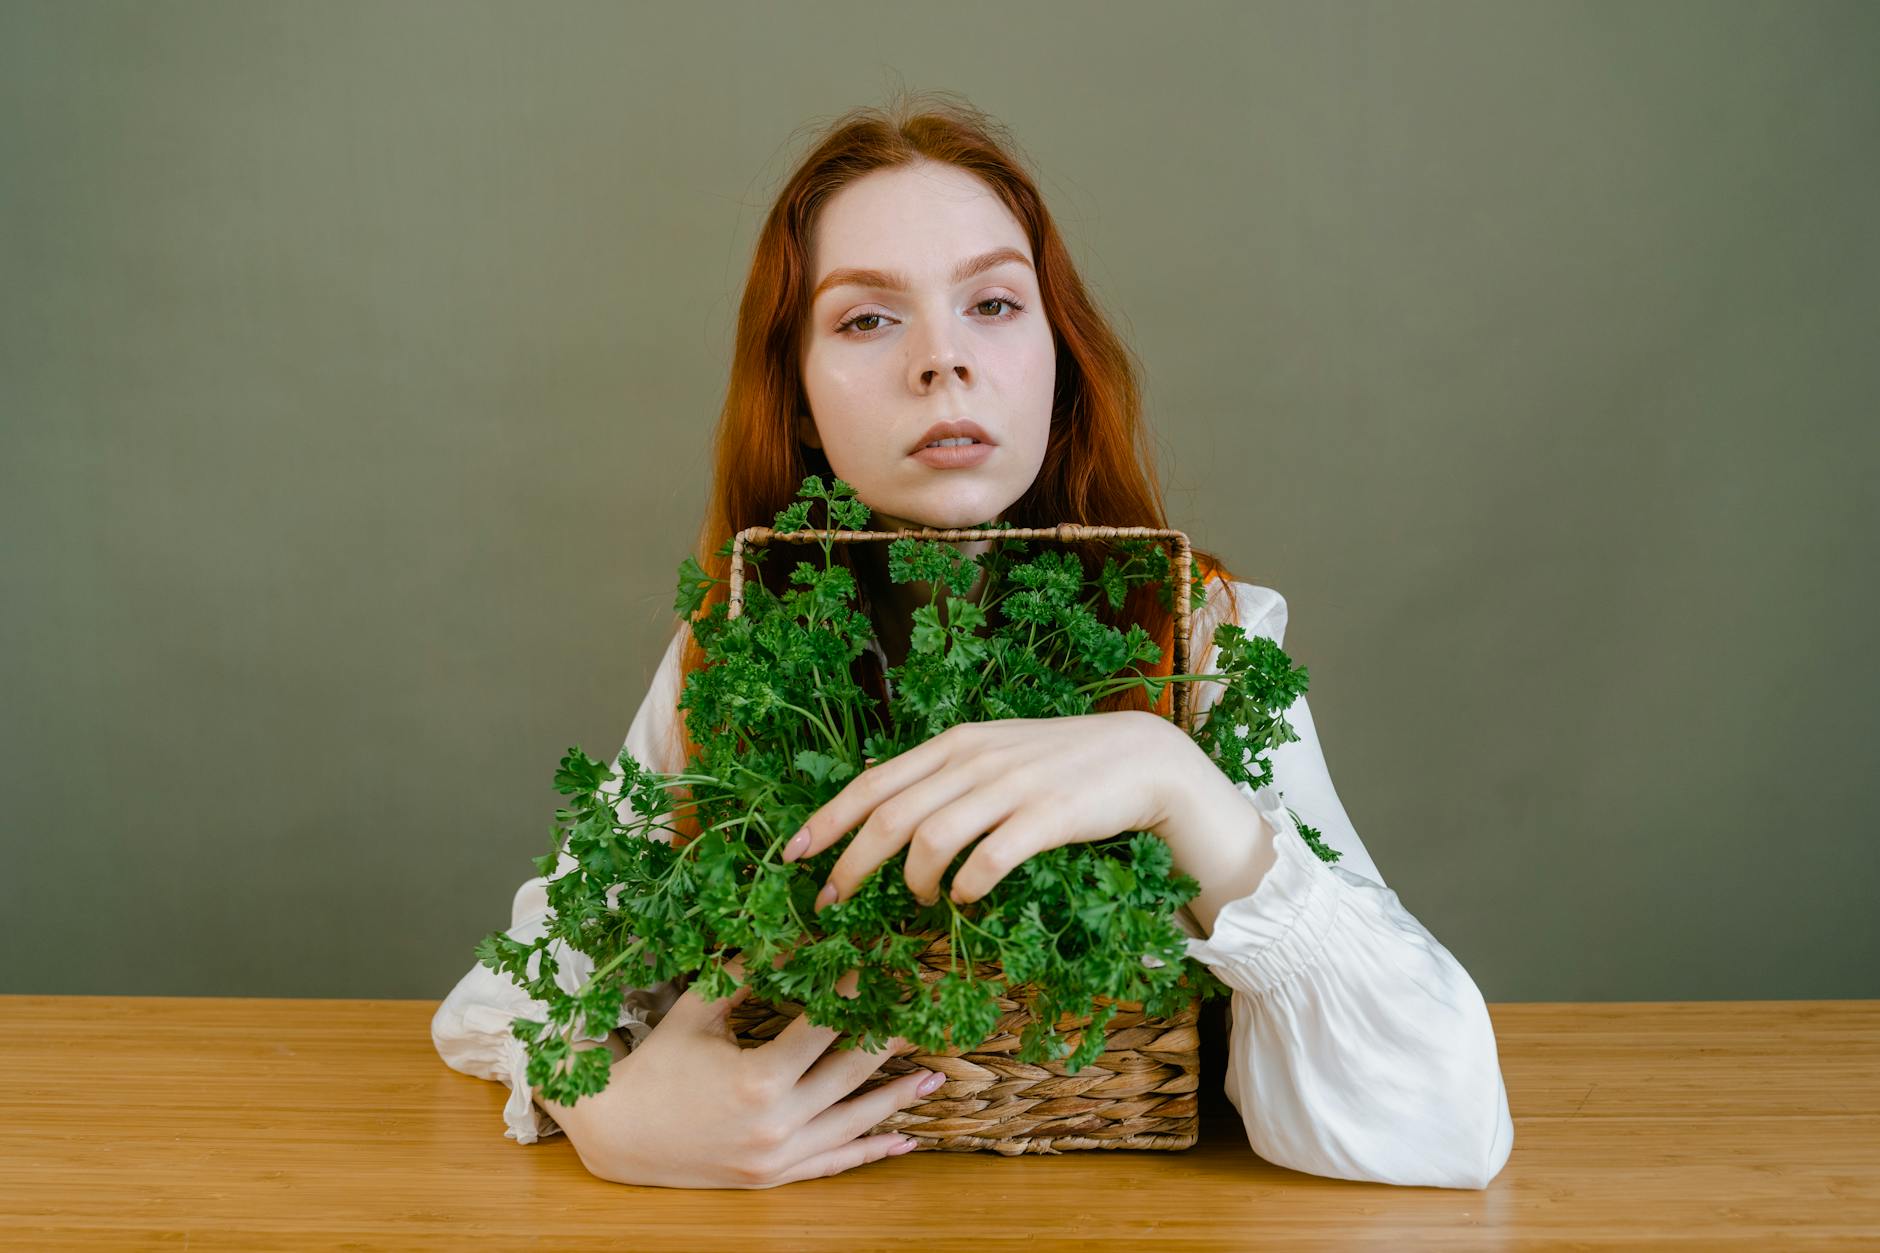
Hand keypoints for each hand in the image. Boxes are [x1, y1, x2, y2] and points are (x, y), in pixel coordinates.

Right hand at [536, 951, 938, 1188]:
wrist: (617, 1134)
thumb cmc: (655, 1065)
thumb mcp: (695, 1012)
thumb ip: (743, 973)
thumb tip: (787, 933)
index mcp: (758, 1078)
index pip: (826, 1027)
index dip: (859, 993)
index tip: (885, 966)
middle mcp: (777, 1122)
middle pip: (851, 1073)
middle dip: (892, 1039)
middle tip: (927, 1012)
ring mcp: (779, 1156)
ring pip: (852, 1123)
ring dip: (896, 1099)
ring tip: (935, 1076)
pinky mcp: (775, 1178)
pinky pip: (833, 1164)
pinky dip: (869, 1151)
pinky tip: (903, 1140)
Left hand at [783, 711, 1188, 907]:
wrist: (1139, 757)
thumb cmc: (1059, 763)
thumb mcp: (992, 753)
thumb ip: (942, 774)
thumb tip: (880, 801)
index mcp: (954, 744)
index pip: (873, 782)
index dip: (827, 820)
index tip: (792, 856)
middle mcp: (973, 760)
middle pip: (889, 815)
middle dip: (850, 864)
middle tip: (830, 902)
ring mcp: (1008, 788)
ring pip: (930, 840)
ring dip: (913, 882)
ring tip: (919, 901)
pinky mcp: (1045, 818)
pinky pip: (988, 860)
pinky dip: (966, 887)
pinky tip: (965, 899)